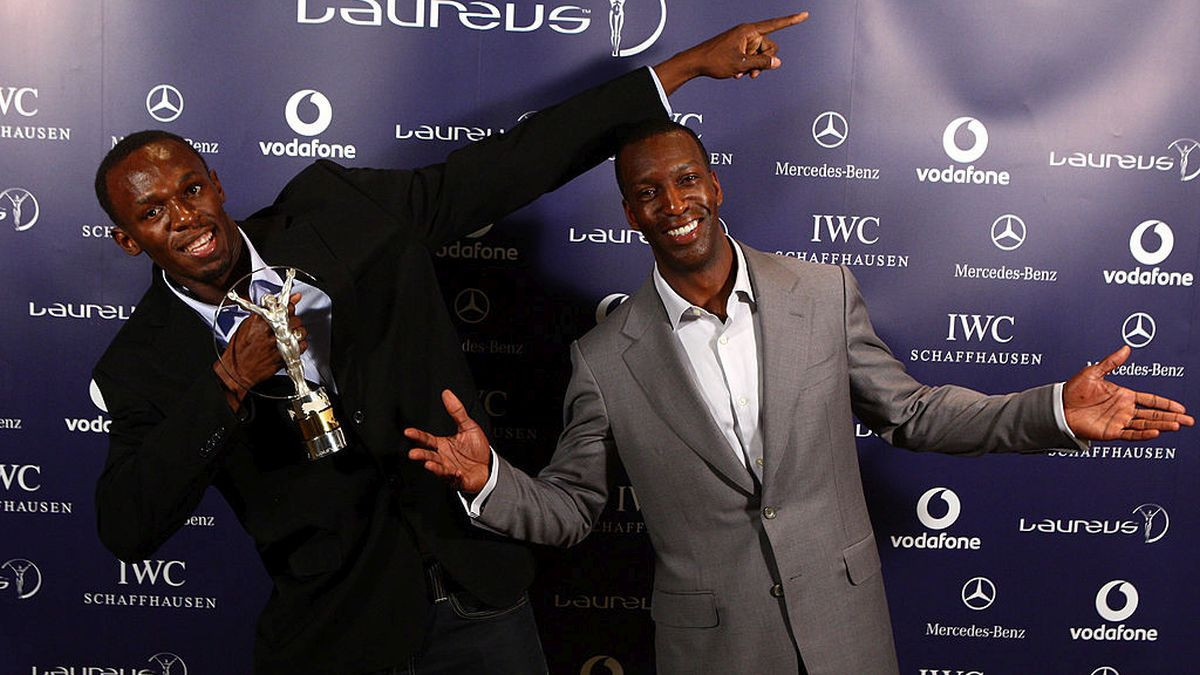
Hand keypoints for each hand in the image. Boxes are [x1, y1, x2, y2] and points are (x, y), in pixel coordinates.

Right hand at [213, 293, 307, 409]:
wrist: (237, 370)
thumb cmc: (239, 348)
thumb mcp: (247, 324)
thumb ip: (264, 312)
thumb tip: (279, 300)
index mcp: (260, 320)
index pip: (283, 306)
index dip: (289, 306)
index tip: (290, 305)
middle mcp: (270, 331)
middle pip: (294, 318)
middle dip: (293, 320)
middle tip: (287, 324)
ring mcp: (278, 343)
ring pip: (300, 331)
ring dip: (298, 332)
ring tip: (289, 335)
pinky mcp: (284, 356)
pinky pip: (302, 346)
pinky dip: (300, 344)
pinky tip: (292, 344)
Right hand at [405, 389, 491, 493]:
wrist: (488, 466)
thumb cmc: (476, 448)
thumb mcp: (468, 426)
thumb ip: (457, 411)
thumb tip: (447, 394)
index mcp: (442, 445)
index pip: (427, 439)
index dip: (417, 435)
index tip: (408, 431)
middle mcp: (443, 458)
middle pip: (429, 455)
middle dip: (421, 455)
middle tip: (413, 453)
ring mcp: (450, 470)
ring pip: (439, 469)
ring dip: (434, 467)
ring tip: (429, 464)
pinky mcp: (459, 480)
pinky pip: (455, 479)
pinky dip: (454, 476)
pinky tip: (456, 472)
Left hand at [653, 12, 809, 94]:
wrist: (696, 63)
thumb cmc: (715, 60)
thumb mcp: (741, 64)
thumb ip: (762, 63)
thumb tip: (777, 62)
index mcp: (749, 31)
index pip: (775, 24)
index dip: (791, 21)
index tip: (804, 15)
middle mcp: (748, 34)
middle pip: (769, 47)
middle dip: (765, 62)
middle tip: (754, 73)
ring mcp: (743, 41)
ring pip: (760, 55)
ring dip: (755, 67)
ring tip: (742, 74)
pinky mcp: (739, 48)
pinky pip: (751, 58)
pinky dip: (747, 66)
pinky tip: (736, 73)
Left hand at [1063, 345, 1192, 440]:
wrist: (1058, 406)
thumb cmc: (1073, 390)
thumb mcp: (1094, 372)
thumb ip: (1112, 362)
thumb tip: (1126, 348)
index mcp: (1123, 395)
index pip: (1151, 400)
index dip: (1166, 404)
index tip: (1181, 408)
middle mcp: (1124, 409)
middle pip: (1154, 414)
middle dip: (1172, 417)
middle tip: (1189, 421)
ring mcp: (1118, 421)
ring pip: (1146, 424)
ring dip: (1162, 425)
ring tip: (1177, 425)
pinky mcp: (1110, 432)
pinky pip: (1131, 434)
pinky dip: (1144, 434)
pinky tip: (1156, 432)